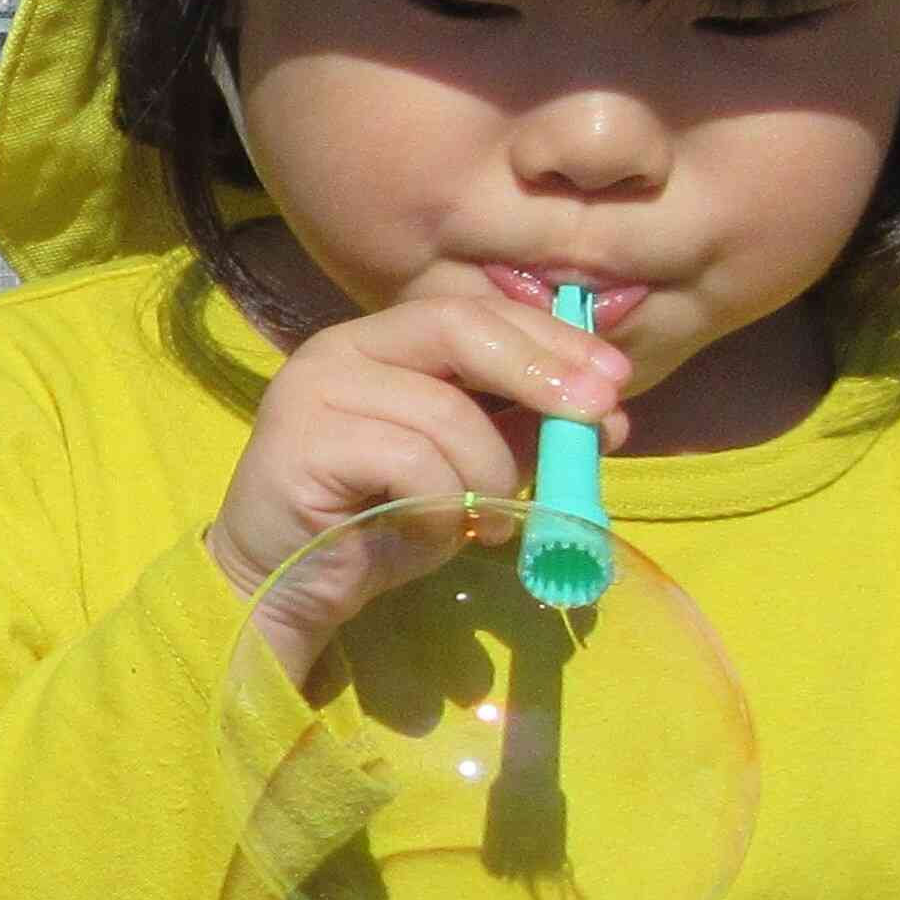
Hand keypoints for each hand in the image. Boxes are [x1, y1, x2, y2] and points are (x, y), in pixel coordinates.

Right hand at [207, 292, 629, 675]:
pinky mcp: (300, 444)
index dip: (550, 338)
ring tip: (489, 523)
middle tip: (596, 418)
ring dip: (490, 474)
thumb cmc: (377, 525)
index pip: (474, 311)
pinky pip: (411, 463)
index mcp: (380, 342)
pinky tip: (435, 531)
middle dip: (541, 371)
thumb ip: (521, 433)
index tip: (614, 381)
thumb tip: (610, 413)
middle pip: (458, 327)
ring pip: (445, 412)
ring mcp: (313, 391)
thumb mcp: (467, 472)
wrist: (286, 588)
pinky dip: (444, 505)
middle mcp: (339, 349)